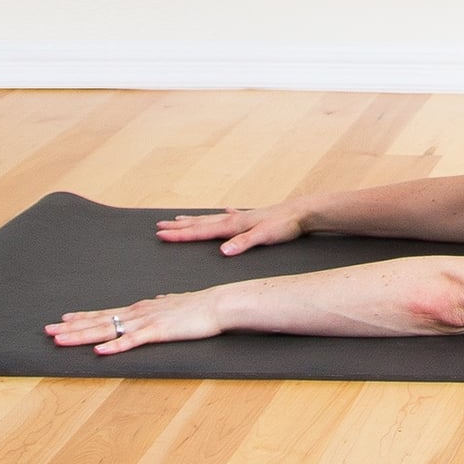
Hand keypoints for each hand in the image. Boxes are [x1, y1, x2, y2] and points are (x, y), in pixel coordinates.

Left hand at [46, 288, 227, 352]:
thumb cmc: (197, 306)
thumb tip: (156, 299)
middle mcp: (138, 313)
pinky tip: (100, 352)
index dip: (83, 318)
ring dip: (83, 336)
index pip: (105, 313)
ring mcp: (146, 322)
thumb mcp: (174, 304)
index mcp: (140, 309)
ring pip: (108, 330)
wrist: (217, 304)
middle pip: (99, 321)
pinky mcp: (158, 332)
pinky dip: (115, 346)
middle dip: (72, 327)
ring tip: (61, 339)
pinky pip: (132, 341)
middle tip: (47, 330)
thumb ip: (162, 304)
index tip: (62, 320)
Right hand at [154, 200, 305, 254]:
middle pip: (201, 223)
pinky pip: (230, 216)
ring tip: (179, 219)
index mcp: (234, 225)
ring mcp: (242, 217)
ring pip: (212, 219)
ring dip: (194, 220)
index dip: (180, 235)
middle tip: (159, 227)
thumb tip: (223, 251)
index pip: (201, 231)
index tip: (161, 235)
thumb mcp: (265, 236)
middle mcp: (234, 219)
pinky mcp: (253, 218)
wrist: (303, 212)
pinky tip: (223, 211)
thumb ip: (244, 243)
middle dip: (179, 227)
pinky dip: (221, 216)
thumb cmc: (285, 225)